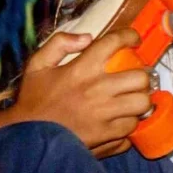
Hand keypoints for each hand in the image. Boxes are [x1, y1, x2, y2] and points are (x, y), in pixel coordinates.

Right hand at [10, 30, 152, 156]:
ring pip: (143, 103)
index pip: (114, 43)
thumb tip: (87, 37)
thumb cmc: (34, 99)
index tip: (134, 39)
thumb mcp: (37, 65)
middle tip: (136, 78)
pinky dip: (131, 121)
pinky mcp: (108, 134)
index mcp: (81, 68)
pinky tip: (123, 119)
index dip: (130, 37)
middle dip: (141, 76)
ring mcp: (105, 113)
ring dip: (140, 100)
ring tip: (133, 99)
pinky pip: (133, 125)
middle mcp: (97, 88)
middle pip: (140, 77)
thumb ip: (59, 44)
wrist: (29, 135)